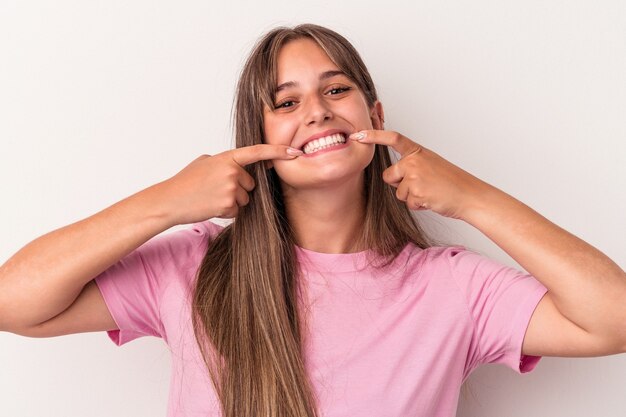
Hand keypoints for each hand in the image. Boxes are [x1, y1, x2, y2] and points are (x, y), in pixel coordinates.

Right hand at [155, 144, 302, 224]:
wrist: (170, 200)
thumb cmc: (186, 182)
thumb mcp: (205, 162)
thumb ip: (226, 161)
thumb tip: (240, 165)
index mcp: (228, 157)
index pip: (258, 152)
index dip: (279, 152)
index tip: (295, 152)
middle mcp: (232, 171)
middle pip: (251, 184)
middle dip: (239, 189)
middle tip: (215, 189)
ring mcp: (231, 188)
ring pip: (245, 199)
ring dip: (232, 201)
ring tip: (211, 197)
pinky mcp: (229, 205)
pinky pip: (237, 211)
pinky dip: (226, 211)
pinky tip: (211, 206)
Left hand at [349, 130, 494, 219]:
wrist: (469, 195)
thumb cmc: (451, 183)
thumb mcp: (430, 165)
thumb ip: (411, 165)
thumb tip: (391, 176)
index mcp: (418, 152)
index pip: (393, 138)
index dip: (374, 135)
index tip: (357, 134)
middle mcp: (414, 160)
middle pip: (389, 176)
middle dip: (399, 185)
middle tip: (423, 186)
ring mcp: (415, 175)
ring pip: (398, 192)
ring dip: (411, 197)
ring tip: (430, 192)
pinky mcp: (416, 191)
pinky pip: (407, 202)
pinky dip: (418, 205)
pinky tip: (431, 200)